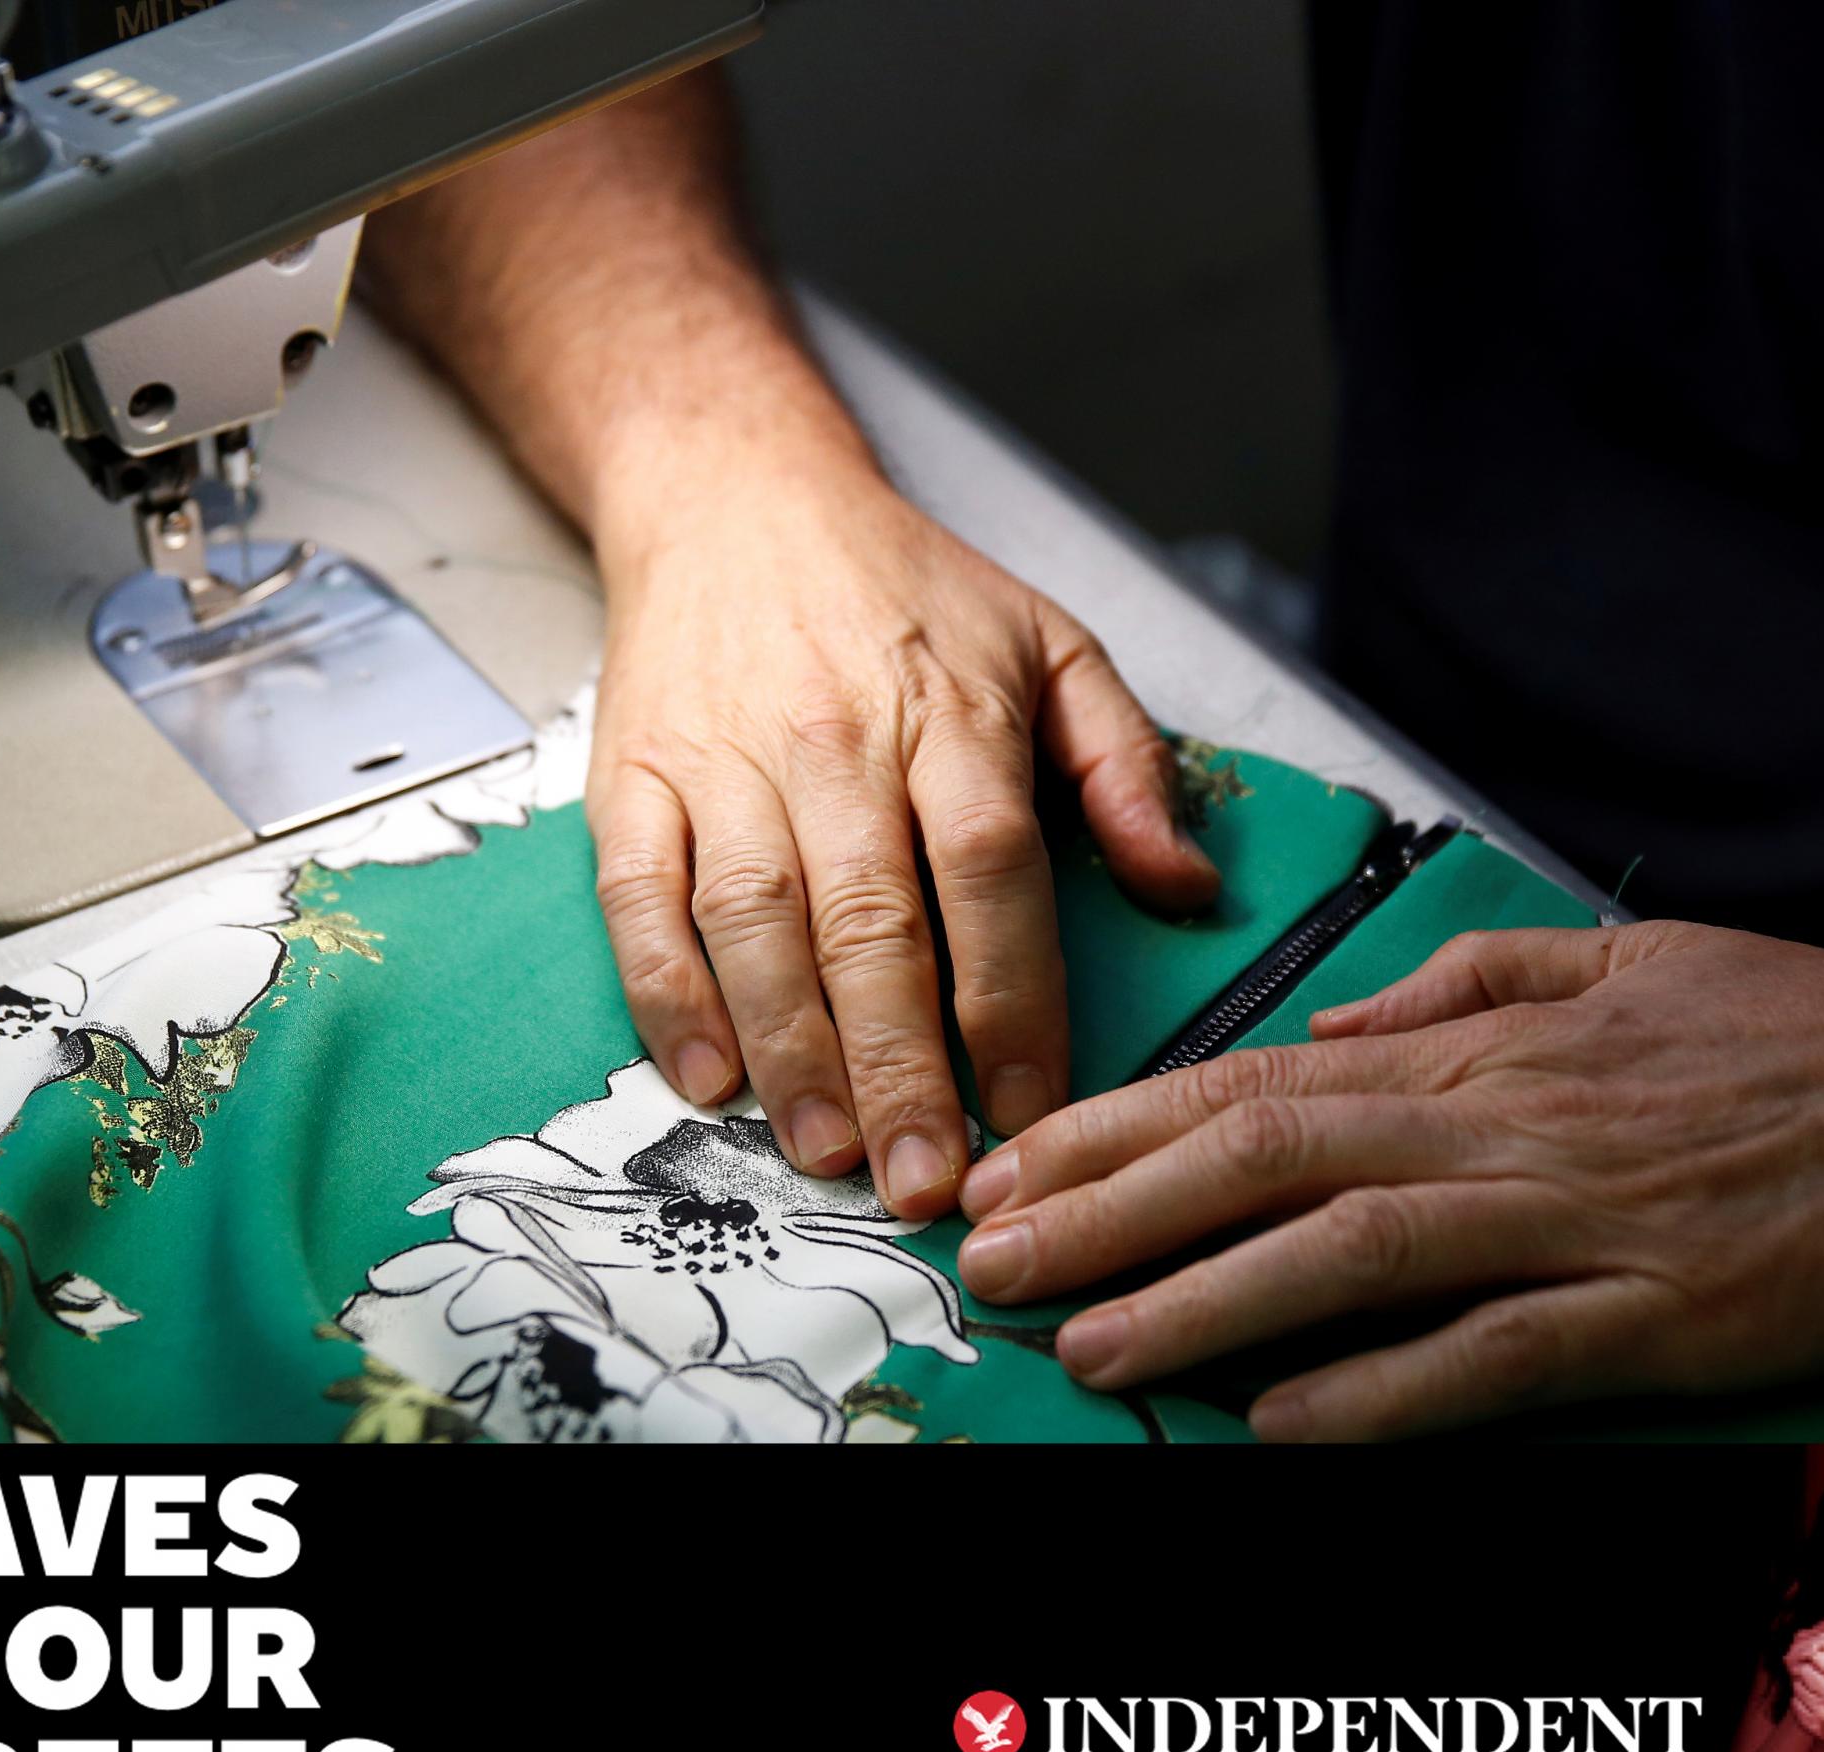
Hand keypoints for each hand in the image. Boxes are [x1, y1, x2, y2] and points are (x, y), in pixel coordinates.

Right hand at [587, 450, 1217, 1216]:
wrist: (735, 497)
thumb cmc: (904, 590)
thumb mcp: (1051, 642)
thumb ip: (1126, 767)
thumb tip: (1187, 889)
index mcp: (951, 714)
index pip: (991, 870)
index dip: (1011, 998)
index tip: (1032, 1108)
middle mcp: (836, 742)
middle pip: (872, 920)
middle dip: (899, 1066)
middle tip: (924, 1181)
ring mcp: (725, 760)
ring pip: (755, 922)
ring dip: (790, 1050)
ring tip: (825, 1153)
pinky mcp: (636, 776)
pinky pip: (641, 898)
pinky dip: (666, 991)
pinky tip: (705, 1077)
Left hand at [950, 919, 1823, 1436]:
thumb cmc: (1800, 1028)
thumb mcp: (1618, 961)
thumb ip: (1462, 985)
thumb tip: (1329, 1020)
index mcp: (1487, 1046)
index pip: (1257, 1080)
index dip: (1118, 1128)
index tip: (1014, 1163)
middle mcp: (1506, 1123)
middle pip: (1264, 1158)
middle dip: (1109, 1209)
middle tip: (991, 1257)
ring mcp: (1580, 1218)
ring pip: (1349, 1254)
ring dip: (1203, 1303)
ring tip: (1090, 1344)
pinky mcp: (1661, 1311)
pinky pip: (1494, 1357)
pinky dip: (1382, 1392)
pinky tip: (1282, 1426)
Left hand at [1787, 1605, 1823, 1740]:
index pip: (1818, 1655)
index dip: (1816, 1653)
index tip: (1820, 1656)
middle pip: (1805, 1670)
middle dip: (1807, 1668)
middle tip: (1816, 1672)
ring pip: (1798, 1686)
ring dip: (1802, 1683)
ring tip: (1816, 1687)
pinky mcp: (1816, 1727)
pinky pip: (1795, 1704)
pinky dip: (1800, 1700)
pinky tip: (1813, 1700)